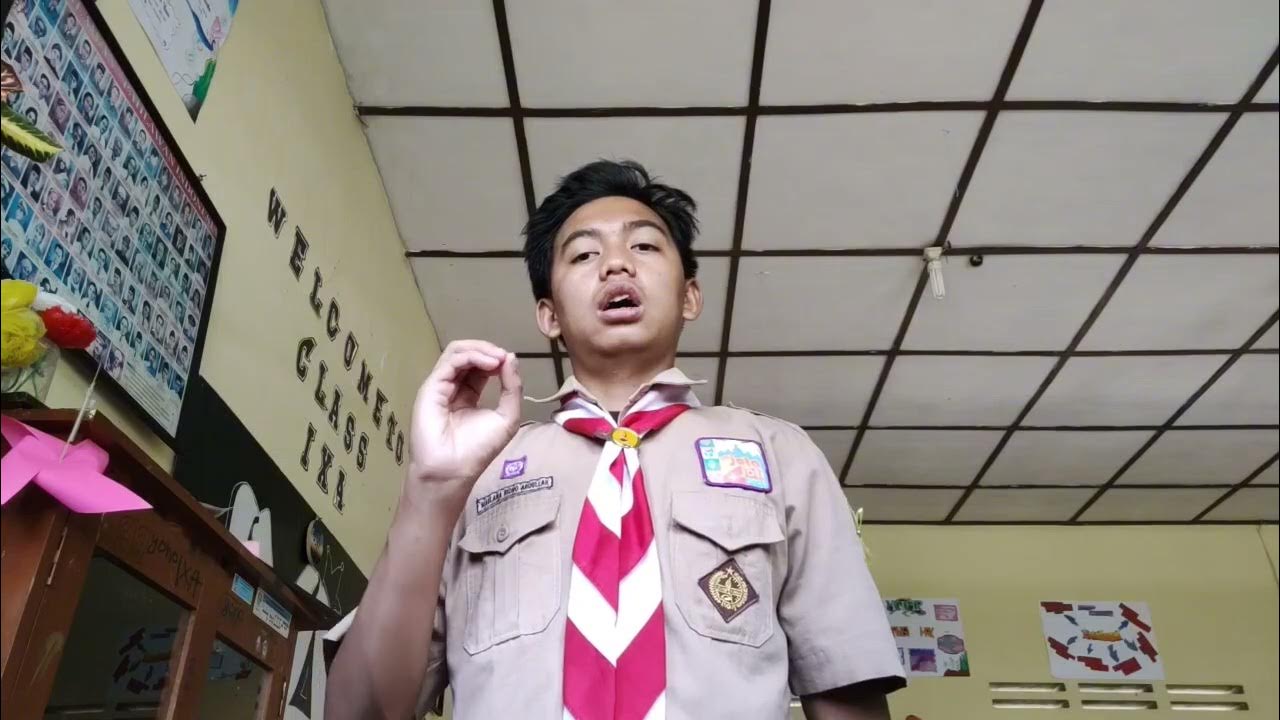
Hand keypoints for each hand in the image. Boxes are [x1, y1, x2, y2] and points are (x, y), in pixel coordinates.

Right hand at [407, 340, 522, 495]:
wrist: (453, 471)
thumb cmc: (478, 450)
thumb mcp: (507, 417)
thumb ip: (512, 388)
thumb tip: (511, 357)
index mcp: (468, 394)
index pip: (479, 366)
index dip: (495, 359)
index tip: (509, 362)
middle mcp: (452, 387)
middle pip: (467, 354)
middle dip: (488, 350)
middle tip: (504, 357)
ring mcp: (440, 386)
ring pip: (457, 352)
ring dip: (480, 349)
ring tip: (497, 358)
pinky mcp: (431, 388)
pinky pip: (450, 361)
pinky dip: (471, 356)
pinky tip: (489, 364)